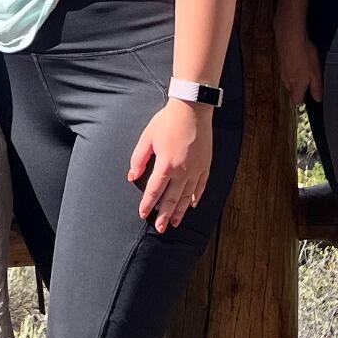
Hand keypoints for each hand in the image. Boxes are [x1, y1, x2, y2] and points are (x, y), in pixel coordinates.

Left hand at [130, 100, 212, 232]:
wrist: (192, 109)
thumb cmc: (167, 121)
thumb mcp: (147, 138)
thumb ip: (138, 159)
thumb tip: (132, 177)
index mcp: (166, 165)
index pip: (154, 191)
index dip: (148, 204)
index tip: (143, 214)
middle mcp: (182, 171)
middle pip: (172, 199)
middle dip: (164, 215)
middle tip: (160, 228)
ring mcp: (196, 169)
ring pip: (187, 196)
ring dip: (180, 211)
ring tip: (175, 222)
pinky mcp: (205, 165)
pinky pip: (201, 186)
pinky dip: (196, 197)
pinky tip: (193, 204)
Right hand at [276, 8, 323, 105]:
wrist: (290, 36)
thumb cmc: (303, 53)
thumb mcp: (316, 73)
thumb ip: (316, 88)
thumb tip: (318, 98)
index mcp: (296, 85)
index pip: (297, 101)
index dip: (304, 99)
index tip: (310, 95)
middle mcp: (287, 80)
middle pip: (292, 90)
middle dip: (301, 87)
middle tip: (310, 78)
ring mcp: (282, 70)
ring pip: (289, 79)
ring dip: (296, 75)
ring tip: (306, 66)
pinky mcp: (280, 60)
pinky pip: (287, 68)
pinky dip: (293, 66)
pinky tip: (299, 58)